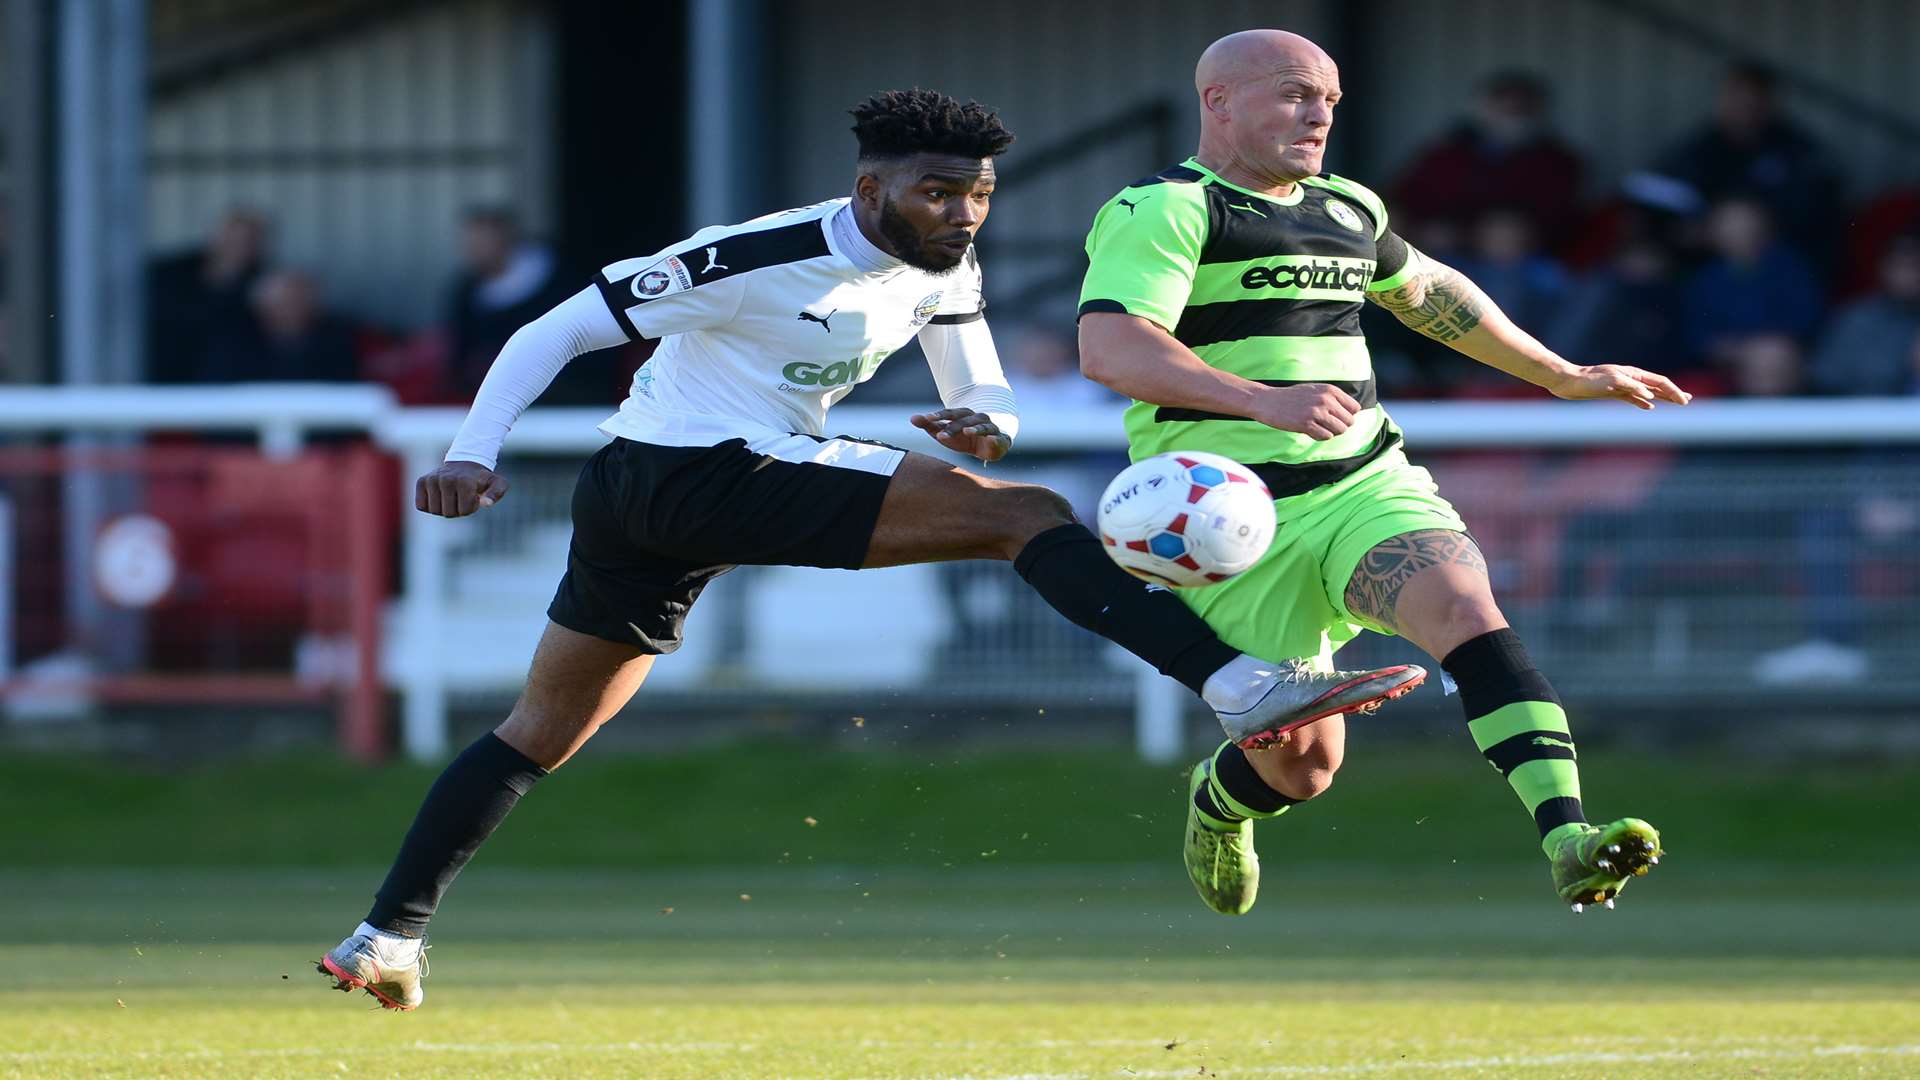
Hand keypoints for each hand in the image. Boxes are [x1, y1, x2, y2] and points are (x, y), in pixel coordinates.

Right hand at [416, 460, 507, 517]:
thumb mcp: (497, 484)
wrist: (465, 464)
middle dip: (457, 510)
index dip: (470, 508)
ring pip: (434, 511)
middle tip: (462, 497)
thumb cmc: (481, 479)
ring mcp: (432, 479)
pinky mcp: (421, 481)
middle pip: (448, 513)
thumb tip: (487, 503)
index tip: (474, 497)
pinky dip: (430, 506)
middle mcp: (446, 478)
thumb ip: (496, 493)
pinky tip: (440, 497)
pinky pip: (421, 506)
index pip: (464, 511)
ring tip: (452, 496)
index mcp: (464, 481)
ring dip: (444, 508)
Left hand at [910, 408, 1011, 462]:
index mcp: (962, 416)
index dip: (938, 416)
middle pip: (963, 419)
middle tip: (941, 434)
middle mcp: (976, 418)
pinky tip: (991, 439)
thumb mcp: (945, 433)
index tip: (926, 418)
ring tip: (967, 432)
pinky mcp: (998, 438)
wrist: (988, 447)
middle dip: (952, 426)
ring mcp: (988, 427)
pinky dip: (994, 437)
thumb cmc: (963, 438)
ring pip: (981, 426)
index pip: (949, 413)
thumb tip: (912, 418)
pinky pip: (996, 437)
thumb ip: (929, 426)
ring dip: (974, 429)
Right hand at [1248, 383, 1362, 439]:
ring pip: (1340, 430)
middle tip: (1325, 425)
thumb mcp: (1315, 390)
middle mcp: (1326, 400)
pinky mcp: (1306, 424)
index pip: (1355, 408)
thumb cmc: (1292, 397)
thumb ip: (1333, 398)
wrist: (1268, 401)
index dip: (1347, 415)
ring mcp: (1316, 412)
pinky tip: (1309, 430)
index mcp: (1330, 390)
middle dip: (1339, 426)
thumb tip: (1353, 412)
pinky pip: (1326, 437)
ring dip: (1331, 432)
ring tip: (1318, 427)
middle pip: (1349, 421)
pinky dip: (1319, 436)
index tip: (1335, 417)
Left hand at [1549, 365, 1691, 409]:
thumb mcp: (1613, 381)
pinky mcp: (1612, 393)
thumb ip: (1633, 388)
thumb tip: (1651, 397)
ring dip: (1662, 397)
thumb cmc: (1589, 380)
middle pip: (1657, 386)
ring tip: (1674, 401)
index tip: (1684, 401)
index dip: (1673, 391)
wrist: (1568, 382)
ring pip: (1647, 392)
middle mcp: (1630, 378)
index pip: (1659, 382)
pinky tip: (1649, 406)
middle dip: (1673, 393)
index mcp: (1633, 374)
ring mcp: (1622, 386)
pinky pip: (1633, 398)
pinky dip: (1643, 402)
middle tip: (1687, 400)